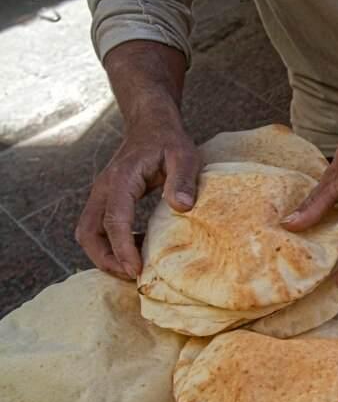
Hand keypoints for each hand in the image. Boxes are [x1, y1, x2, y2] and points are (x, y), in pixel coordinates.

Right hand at [76, 116, 199, 279]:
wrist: (151, 124)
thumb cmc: (169, 140)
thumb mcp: (184, 156)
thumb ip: (184, 180)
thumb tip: (182, 207)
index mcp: (121, 179)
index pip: (114, 221)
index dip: (123, 249)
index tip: (136, 271)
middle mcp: (104, 188)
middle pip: (89, 233)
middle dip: (105, 259)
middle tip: (132, 277)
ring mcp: (101, 194)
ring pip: (88, 233)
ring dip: (105, 255)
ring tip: (134, 268)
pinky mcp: (106, 199)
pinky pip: (98, 228)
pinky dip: (111, 245)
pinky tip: (138, 249)